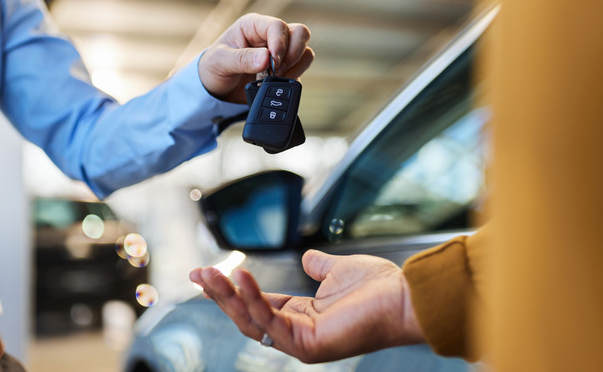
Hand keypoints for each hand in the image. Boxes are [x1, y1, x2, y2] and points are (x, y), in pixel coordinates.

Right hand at [189, 249, 425, 363]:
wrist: (404, 297)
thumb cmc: (379, 288)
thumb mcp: (339, 270)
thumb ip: (319, 266)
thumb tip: (308, 257)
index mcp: (303, 316)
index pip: (257, 304)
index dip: (232, 288)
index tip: (206, 271)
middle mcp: (298, 333)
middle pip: (247, 316)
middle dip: (220, 296)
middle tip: (197, 274)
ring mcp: (302, 342)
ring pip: (252, 322)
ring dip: (228, 297)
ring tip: (210, 274)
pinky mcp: (308, 345)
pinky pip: (271, 322)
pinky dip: (254, 299)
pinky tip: (241, 277)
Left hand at [198, 13, 314, 102]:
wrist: (216, 89)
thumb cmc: (214, 68)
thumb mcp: (220, 62)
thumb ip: (242, 59)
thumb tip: (266, 58)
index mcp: (253, 26)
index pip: (278, 26)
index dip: (280, 44)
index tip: (273, 62)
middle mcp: (270, 35)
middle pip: (300, 33)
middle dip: (293, 54)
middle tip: (276, 70)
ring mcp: (281, 52)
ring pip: (305, 51)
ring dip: (294, 67)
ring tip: (274, 78)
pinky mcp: (286, 68)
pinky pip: (301, 69)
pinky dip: (293, 78)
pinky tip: (276, 84)